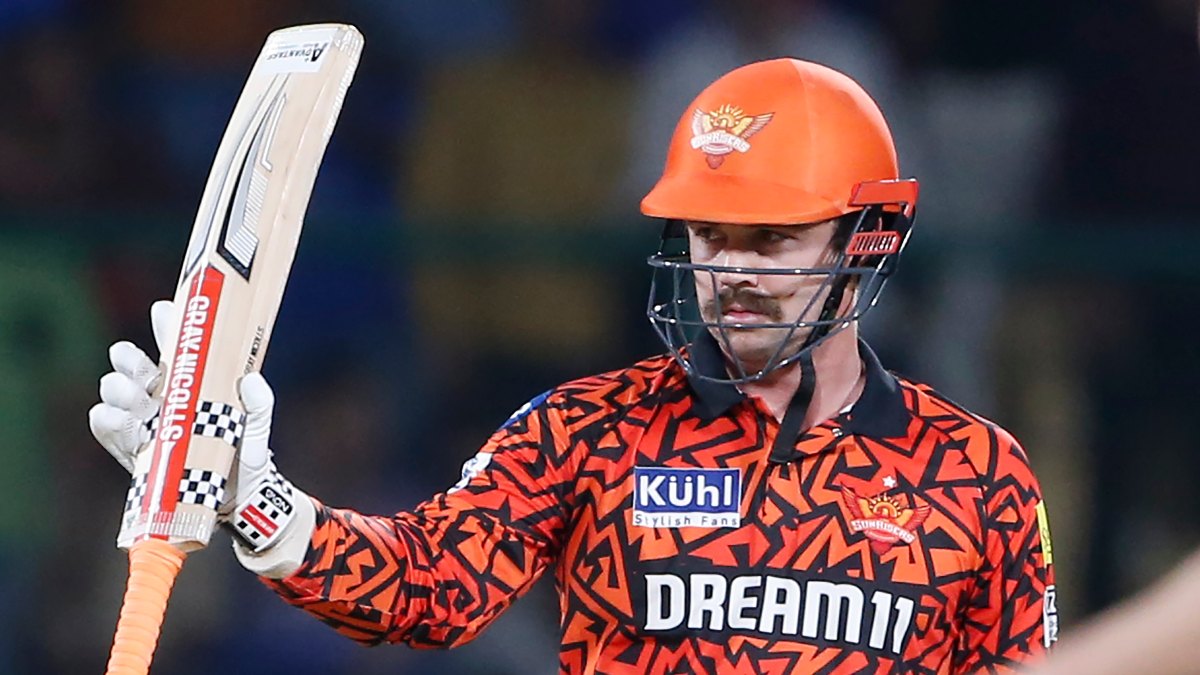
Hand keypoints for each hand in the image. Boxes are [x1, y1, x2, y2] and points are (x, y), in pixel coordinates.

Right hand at [89, 301, 302, 555]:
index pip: (174, 348)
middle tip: (131, 359)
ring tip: (127, 395)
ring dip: (117, 389)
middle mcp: (164, 399)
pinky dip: (107, 421)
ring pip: (118, 395)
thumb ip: (259, 404)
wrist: (238, 501)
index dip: (166, 326)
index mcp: (192, 383)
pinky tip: (112, 416)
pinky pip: (111, 432)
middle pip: (135, 369)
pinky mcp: (136, 453)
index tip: (164, 310)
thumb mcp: (257, 427)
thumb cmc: (246, 456)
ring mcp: (147, 424)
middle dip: (128, 359)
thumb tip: (250, 380)